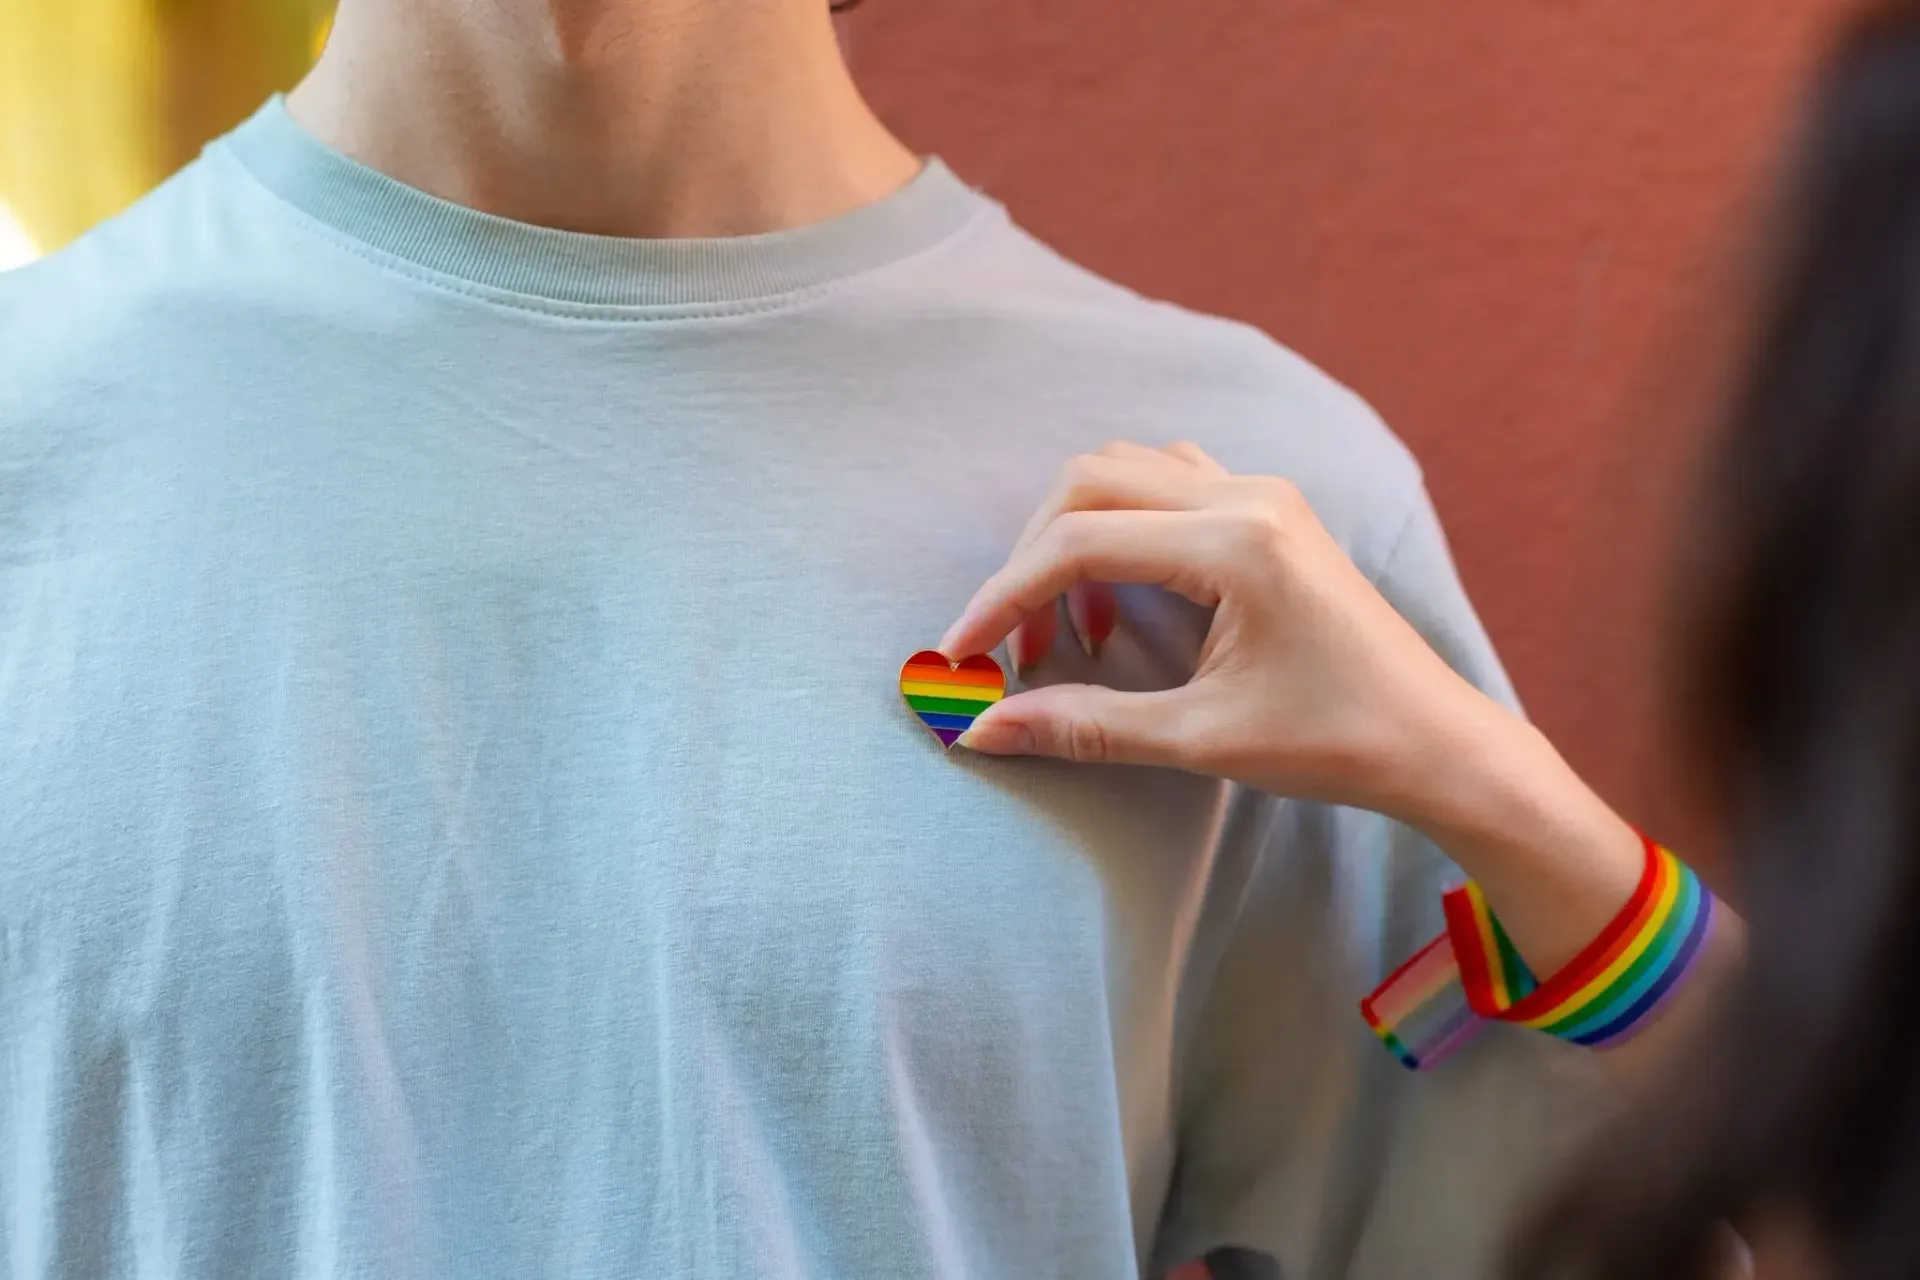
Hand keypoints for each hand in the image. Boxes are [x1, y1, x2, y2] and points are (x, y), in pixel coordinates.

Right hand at [938, 441, 1503, 822]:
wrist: (1438, 742)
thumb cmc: (1338, 743)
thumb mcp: (1202, 740)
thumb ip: (1087, 725)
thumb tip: (982, 730)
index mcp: (1236, 543)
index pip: (1078, 542)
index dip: (1004, 597)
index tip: (963, 656)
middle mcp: (1248, 497)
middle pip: (1089, 483)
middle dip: (1031, 559)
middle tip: (1018, 646)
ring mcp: (1264, 496)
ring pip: (1127, 472)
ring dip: (1075, 535)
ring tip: (1071, 628)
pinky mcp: (1271, 513)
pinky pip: (1169, 483)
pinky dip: (1121, 526)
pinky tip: (1123, 596)